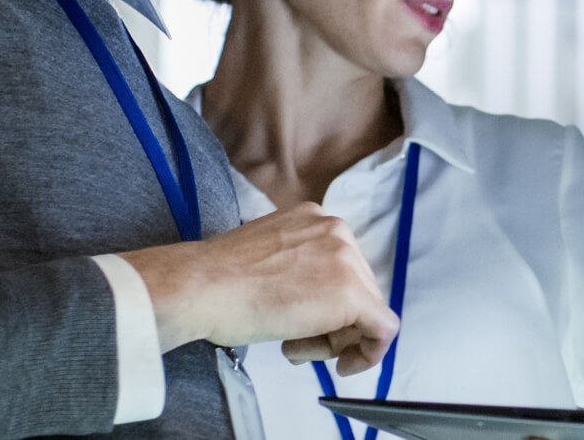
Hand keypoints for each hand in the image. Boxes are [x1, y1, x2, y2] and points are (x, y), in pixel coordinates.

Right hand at [117, 202, 399, 375]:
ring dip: (335, 339)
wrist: (201, 287)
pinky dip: (369, 353)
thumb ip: (298, 269)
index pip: (340, 269)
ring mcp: (348, 259)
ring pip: (367, 311)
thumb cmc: (217, 281)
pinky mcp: (353, 294)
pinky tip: (343, 365)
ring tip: (294, 346)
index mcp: (314, 218)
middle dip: (333, 324)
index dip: (326, 305)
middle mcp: (337, 230)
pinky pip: (383, 329)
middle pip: (358, 289)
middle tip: (297, 342)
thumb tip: (313, 299)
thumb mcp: (267, 260)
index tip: (305, 324)